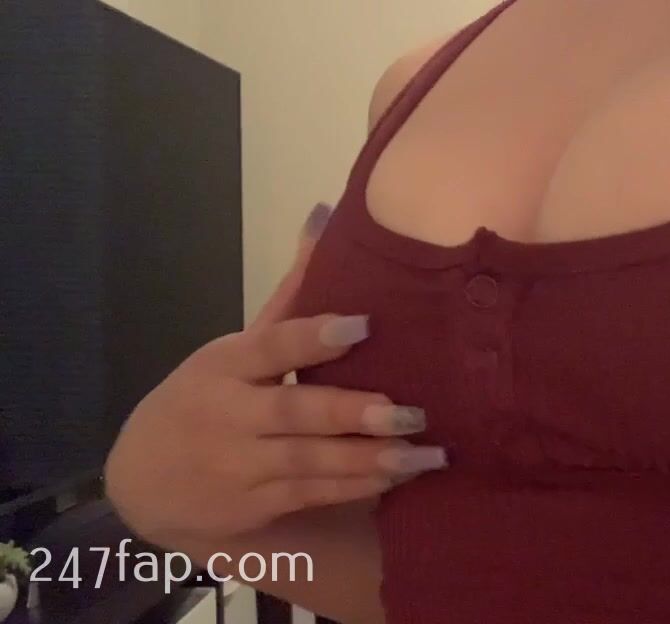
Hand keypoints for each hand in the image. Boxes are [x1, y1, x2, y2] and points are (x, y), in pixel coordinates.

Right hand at [104, 203, 445, 544]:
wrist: (143, 485)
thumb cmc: (205, 401)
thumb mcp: (233, 351)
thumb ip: (289, 298)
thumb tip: (325, 214)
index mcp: (224, 365)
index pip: (270, 345)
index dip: (313, 336)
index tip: (364, 325)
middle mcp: (229, 415)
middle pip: (294, 411)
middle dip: (354, 412)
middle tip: (413, 410)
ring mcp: (239, 465)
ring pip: (311, 462)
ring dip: (371, 460)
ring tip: (426, 453)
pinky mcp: (253, 505)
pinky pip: (313, 495)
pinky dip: (357, 488)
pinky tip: (402, 478)